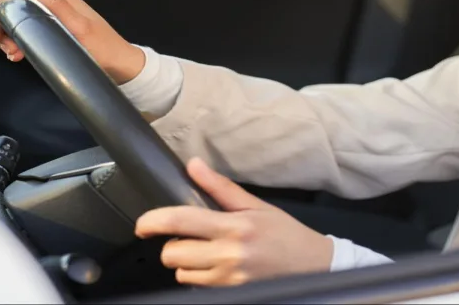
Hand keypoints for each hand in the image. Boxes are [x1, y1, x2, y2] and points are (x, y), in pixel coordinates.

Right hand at [0, 0, 145, 82]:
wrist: (119, 64)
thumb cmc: (104, 48)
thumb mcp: (79, 28)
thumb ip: (55, 4)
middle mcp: (51, 0)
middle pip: (8, 6)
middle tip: (5, 47)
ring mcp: (50, 13)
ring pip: (13, 18)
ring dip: (7, 36)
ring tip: (14, 53)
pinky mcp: (50, 26)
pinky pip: (24, 28)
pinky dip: (15, 41)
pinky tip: (18, 53)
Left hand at [135, 158, 334, 285]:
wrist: (314, 266)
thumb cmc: (286, 234)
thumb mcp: (257, 206)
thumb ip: (221, 188)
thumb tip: (194, 166)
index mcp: (235, 226)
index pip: (181, 221)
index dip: (153, 221)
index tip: (143, 224)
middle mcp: (229, 253)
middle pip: (173, 253)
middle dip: (174, 244)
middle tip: (190, 237)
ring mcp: (228, 277)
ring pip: (181, 272)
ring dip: (186, 261)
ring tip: (207, 252)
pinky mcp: (229, 292)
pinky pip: (196, 285)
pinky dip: (199, 275)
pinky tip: (217, 265)